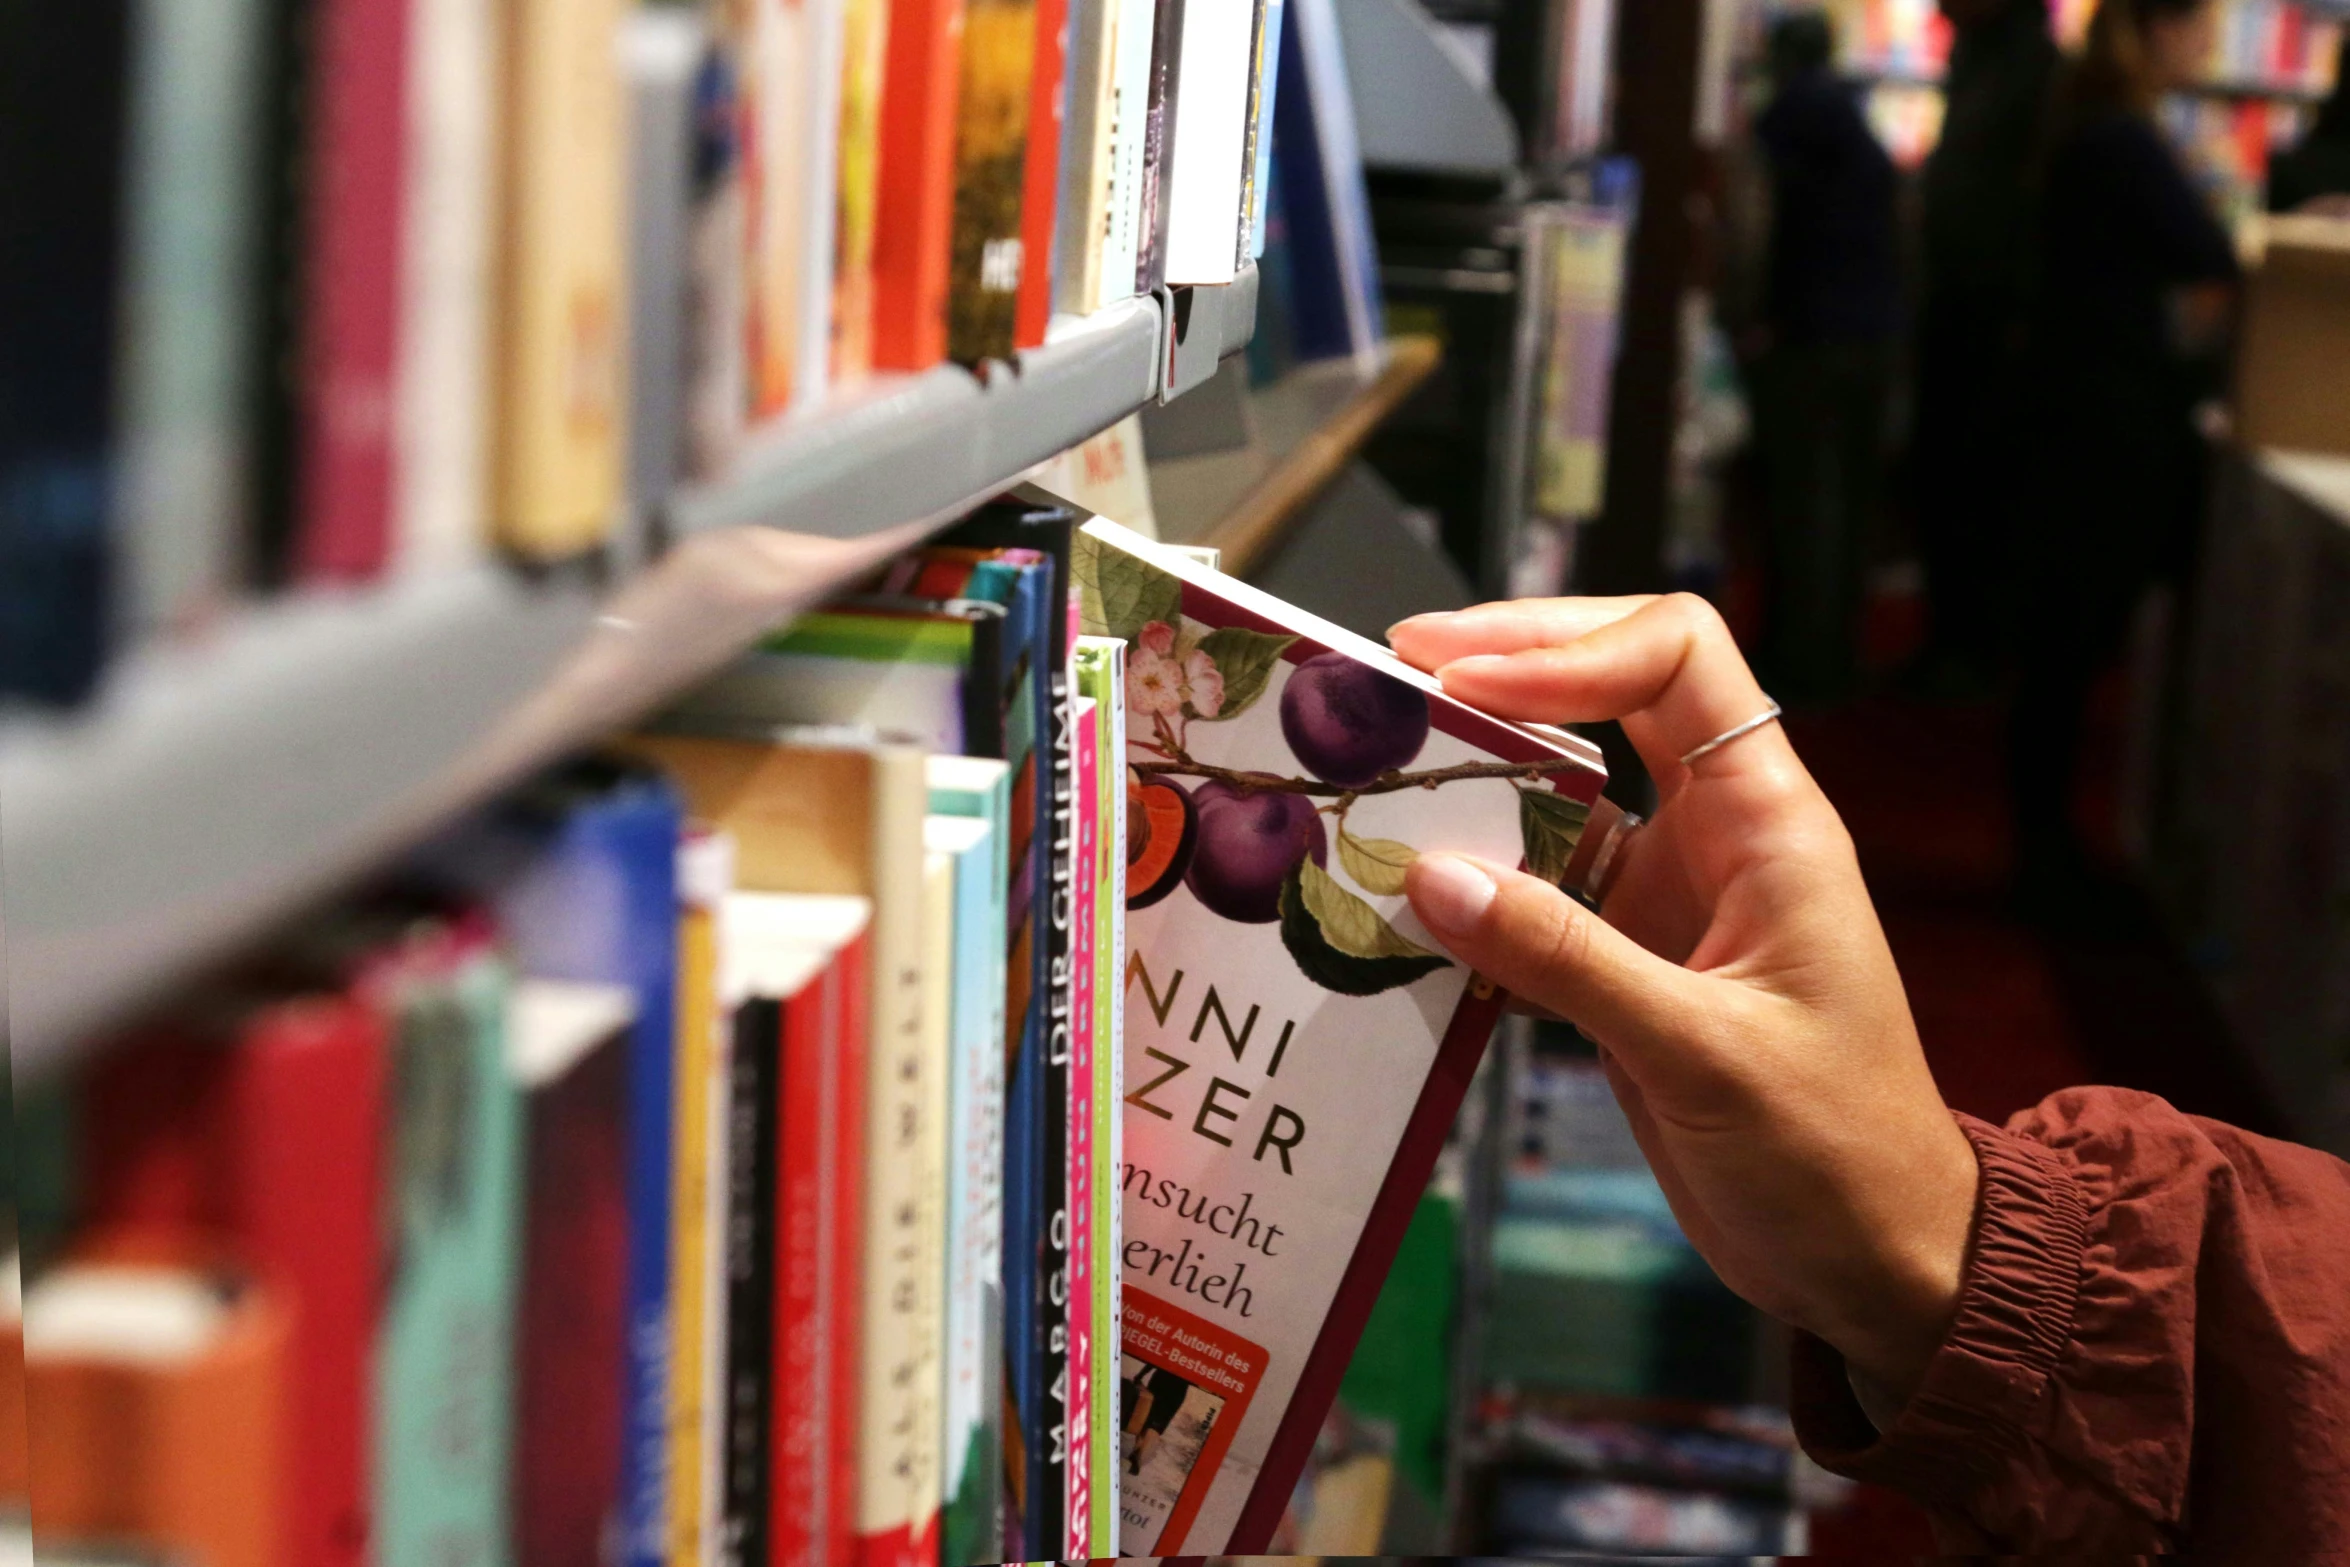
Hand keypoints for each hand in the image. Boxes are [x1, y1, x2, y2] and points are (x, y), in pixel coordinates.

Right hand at [1389, 595, 1978, 1407]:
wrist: (1871, 1260)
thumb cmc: (1832, 1153)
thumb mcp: (1702, 1057)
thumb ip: (1566, 960)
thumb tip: (1429, 875)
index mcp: (1767, 822)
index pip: (1677, 658)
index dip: (1568, 648)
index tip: (1464, 681)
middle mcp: (1715, 832)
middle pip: (1613, 687)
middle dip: (1508, 663)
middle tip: (1394, 669)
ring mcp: (1668, 891)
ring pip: (1564, 784)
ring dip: (1477, 767)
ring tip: (1377, 760)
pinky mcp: (1629, 956)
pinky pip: (1538, 883)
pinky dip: (1472, 873)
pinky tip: (1403, 883)